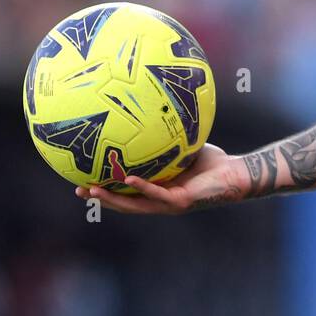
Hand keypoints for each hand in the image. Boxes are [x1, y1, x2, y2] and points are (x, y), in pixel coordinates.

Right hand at [74, 143, 247, 214]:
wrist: (236, 175)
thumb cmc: (212, 161)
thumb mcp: (182, 146)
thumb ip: (166, 136)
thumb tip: (150, 111)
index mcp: (157, 190)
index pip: (125, 192)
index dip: (105, 189)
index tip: (83, 180)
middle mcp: (160, 200)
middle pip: (124, 203)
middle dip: (101, 198)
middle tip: (78, 191)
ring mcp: (169, 203)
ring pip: (135, 204)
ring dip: (114, 199)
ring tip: (93, 191)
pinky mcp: (181, 201)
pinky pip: (158, 194)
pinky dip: (143, 187)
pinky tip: (129, 180)